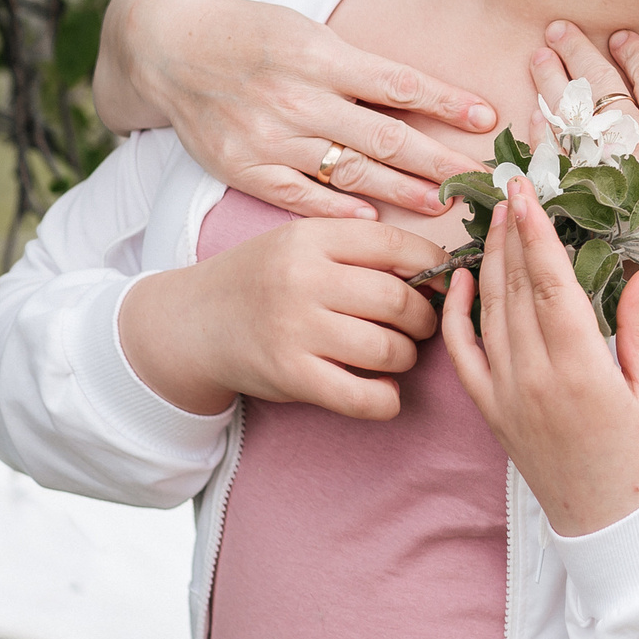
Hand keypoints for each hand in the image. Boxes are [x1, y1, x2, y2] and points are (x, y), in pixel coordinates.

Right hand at [96, 0, 496, 219]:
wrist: (168, 46)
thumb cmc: (251, 33)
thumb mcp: (307, 30)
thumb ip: (358, 65)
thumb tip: (423, 96)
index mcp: (319, 54)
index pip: (399, 83)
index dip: (447, 102)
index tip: (488, 118)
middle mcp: (297, 97)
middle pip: (385, 137)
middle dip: (440, 161)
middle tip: (483, 180)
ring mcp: (269, 137)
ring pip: (350, 171)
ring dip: (403, 191)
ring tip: (444, 204)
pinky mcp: (244, 167)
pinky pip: (300, 195)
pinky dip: (338, 207)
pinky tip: (373, 219)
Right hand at [118, 220, 447, 418]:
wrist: (194, 322)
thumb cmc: (264, 280)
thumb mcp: (303, 243)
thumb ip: (359, 247)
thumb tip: (440, 266)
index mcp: (312, 237)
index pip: (397, 245)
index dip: (434, 266)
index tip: (444, 281)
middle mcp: (303, 279)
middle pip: (399, 300)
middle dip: (424, 318)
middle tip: (419, 326)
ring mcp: (295, 329)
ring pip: (388, 348)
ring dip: (407, 357)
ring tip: (397, 354)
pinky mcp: (291, 376)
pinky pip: (362, 396)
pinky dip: (387, 400)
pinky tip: (385, 393)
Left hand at [440, 179, 638, 537]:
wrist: (603, 525)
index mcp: (579, 370)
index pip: (550, 286)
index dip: (537, 235)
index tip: (528, 194)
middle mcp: (533, 378)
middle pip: (514, 289)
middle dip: (511, 232)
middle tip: (510, 186)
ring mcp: (505, 394)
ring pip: (488, 312)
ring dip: (490, 259)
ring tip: (496, 217)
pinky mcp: (490, 409)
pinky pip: (463, 353)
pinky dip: (455, 313)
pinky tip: (461, 278)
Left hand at [531, 23, 638, 302]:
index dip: (633, 48)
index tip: (619, 36)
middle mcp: (632, 135)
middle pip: (597, 81)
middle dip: (576, 49)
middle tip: (557, 29)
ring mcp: (602, 168)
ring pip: (566, 112)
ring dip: (549, 81)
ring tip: (537, 59)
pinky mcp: (583, 203)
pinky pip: (551, 159)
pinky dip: (540, 134)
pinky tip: (532, 119)